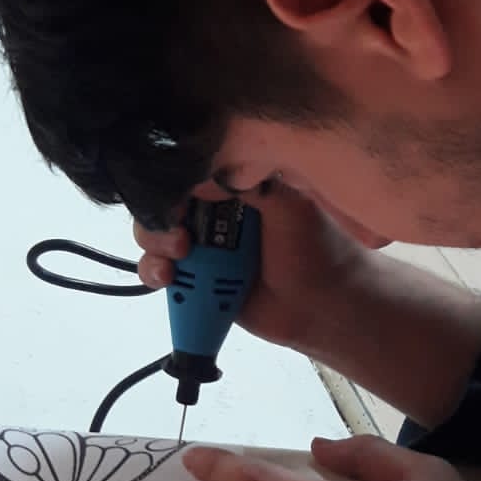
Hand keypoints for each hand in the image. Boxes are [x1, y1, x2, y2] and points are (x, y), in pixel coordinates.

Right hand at [133, 181, 369, 350]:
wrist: (325, 310)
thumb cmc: (319, 249)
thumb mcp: (290, 202)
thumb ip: (247, 181)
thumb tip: (197, 175)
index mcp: (238, 182)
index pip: (190, 170)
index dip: (174, 182)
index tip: (175, 199)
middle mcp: (217, 209)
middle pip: (164, 200)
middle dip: (160, 217)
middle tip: (180, 240)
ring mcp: (205, 244)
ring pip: (155, 235)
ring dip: (155, 246)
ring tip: (177, 262)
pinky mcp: (197, 277)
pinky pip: (160, 270)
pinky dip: (155, 272)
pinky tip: (169, 279)